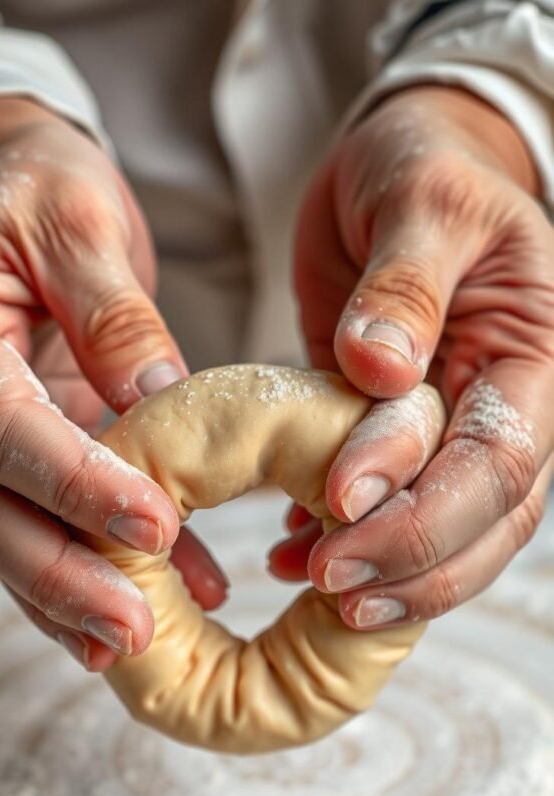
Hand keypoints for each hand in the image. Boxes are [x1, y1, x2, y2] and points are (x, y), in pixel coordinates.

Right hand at [0, 98, 224, 670]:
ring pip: (8, 530)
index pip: (0, 426)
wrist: (3, 180)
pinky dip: (96, 560)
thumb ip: (111, 313)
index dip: (74, 484)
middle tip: (130, 633)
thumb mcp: (75, 220)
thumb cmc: (30, 183)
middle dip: (59, 576)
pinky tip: (163, 591)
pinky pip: (46, 514)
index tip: (151, 526)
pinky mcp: (18, 447)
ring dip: (71, 593)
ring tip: (136, 643)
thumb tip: (155, 397)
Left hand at [272, 86, 553, 627]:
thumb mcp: (421, 204)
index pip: (499, 455)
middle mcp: (511, 407)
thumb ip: (406, 288)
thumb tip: (380, 370)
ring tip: (320, 596)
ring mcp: (461, 430)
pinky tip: (296, 559)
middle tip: (331, 584)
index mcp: (535, 354)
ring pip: (454, 535)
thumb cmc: (427, 171)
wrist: (407, 170)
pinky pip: (397, 511)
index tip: (342, 505)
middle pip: (489, 519)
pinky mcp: (409, 439)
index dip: (429, 498)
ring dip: (390, 576)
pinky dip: (353, 545)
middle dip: (412, 561)